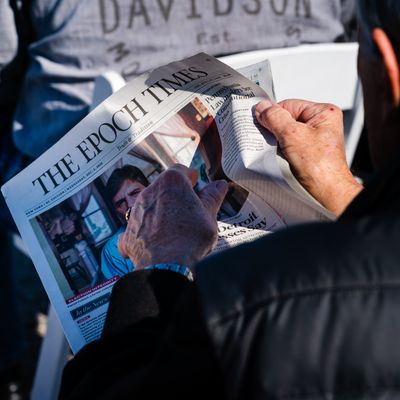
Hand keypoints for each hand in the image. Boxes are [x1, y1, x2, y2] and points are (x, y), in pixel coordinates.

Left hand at [118, 164, 227, 270]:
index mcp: (171, 182)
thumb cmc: (190, 239)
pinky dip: (146, 232)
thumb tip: (220, 184)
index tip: (198, 189)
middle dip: (176, 196)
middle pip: (164, 187)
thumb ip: (212, 197)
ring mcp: (136, 211)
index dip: (191, 179)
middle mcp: (150, 191)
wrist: (166, 267)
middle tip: (189, 212)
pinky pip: (138, 227)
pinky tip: (156, 242)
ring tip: (175, 230)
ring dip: (161, 212)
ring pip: (150, 205)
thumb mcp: (209, 216)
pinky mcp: (128, 231)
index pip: (181, 170)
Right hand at [256, 99, 362, 214]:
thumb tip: (262, 107)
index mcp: (324, 112)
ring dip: (278, 140)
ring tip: (279, 149)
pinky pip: (290, 144)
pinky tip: (281, 155)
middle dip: (275, 128)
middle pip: (287, 118)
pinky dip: (282, 149)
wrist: (327, 191)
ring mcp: (316, 138)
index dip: (274, 114)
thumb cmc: (320, 166)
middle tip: (270, 138)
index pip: (289, 104)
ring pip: (287, 132)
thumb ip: (275, 118)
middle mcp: (322, 123)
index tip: (261, 121)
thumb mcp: (292, 135)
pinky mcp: (310, 152)